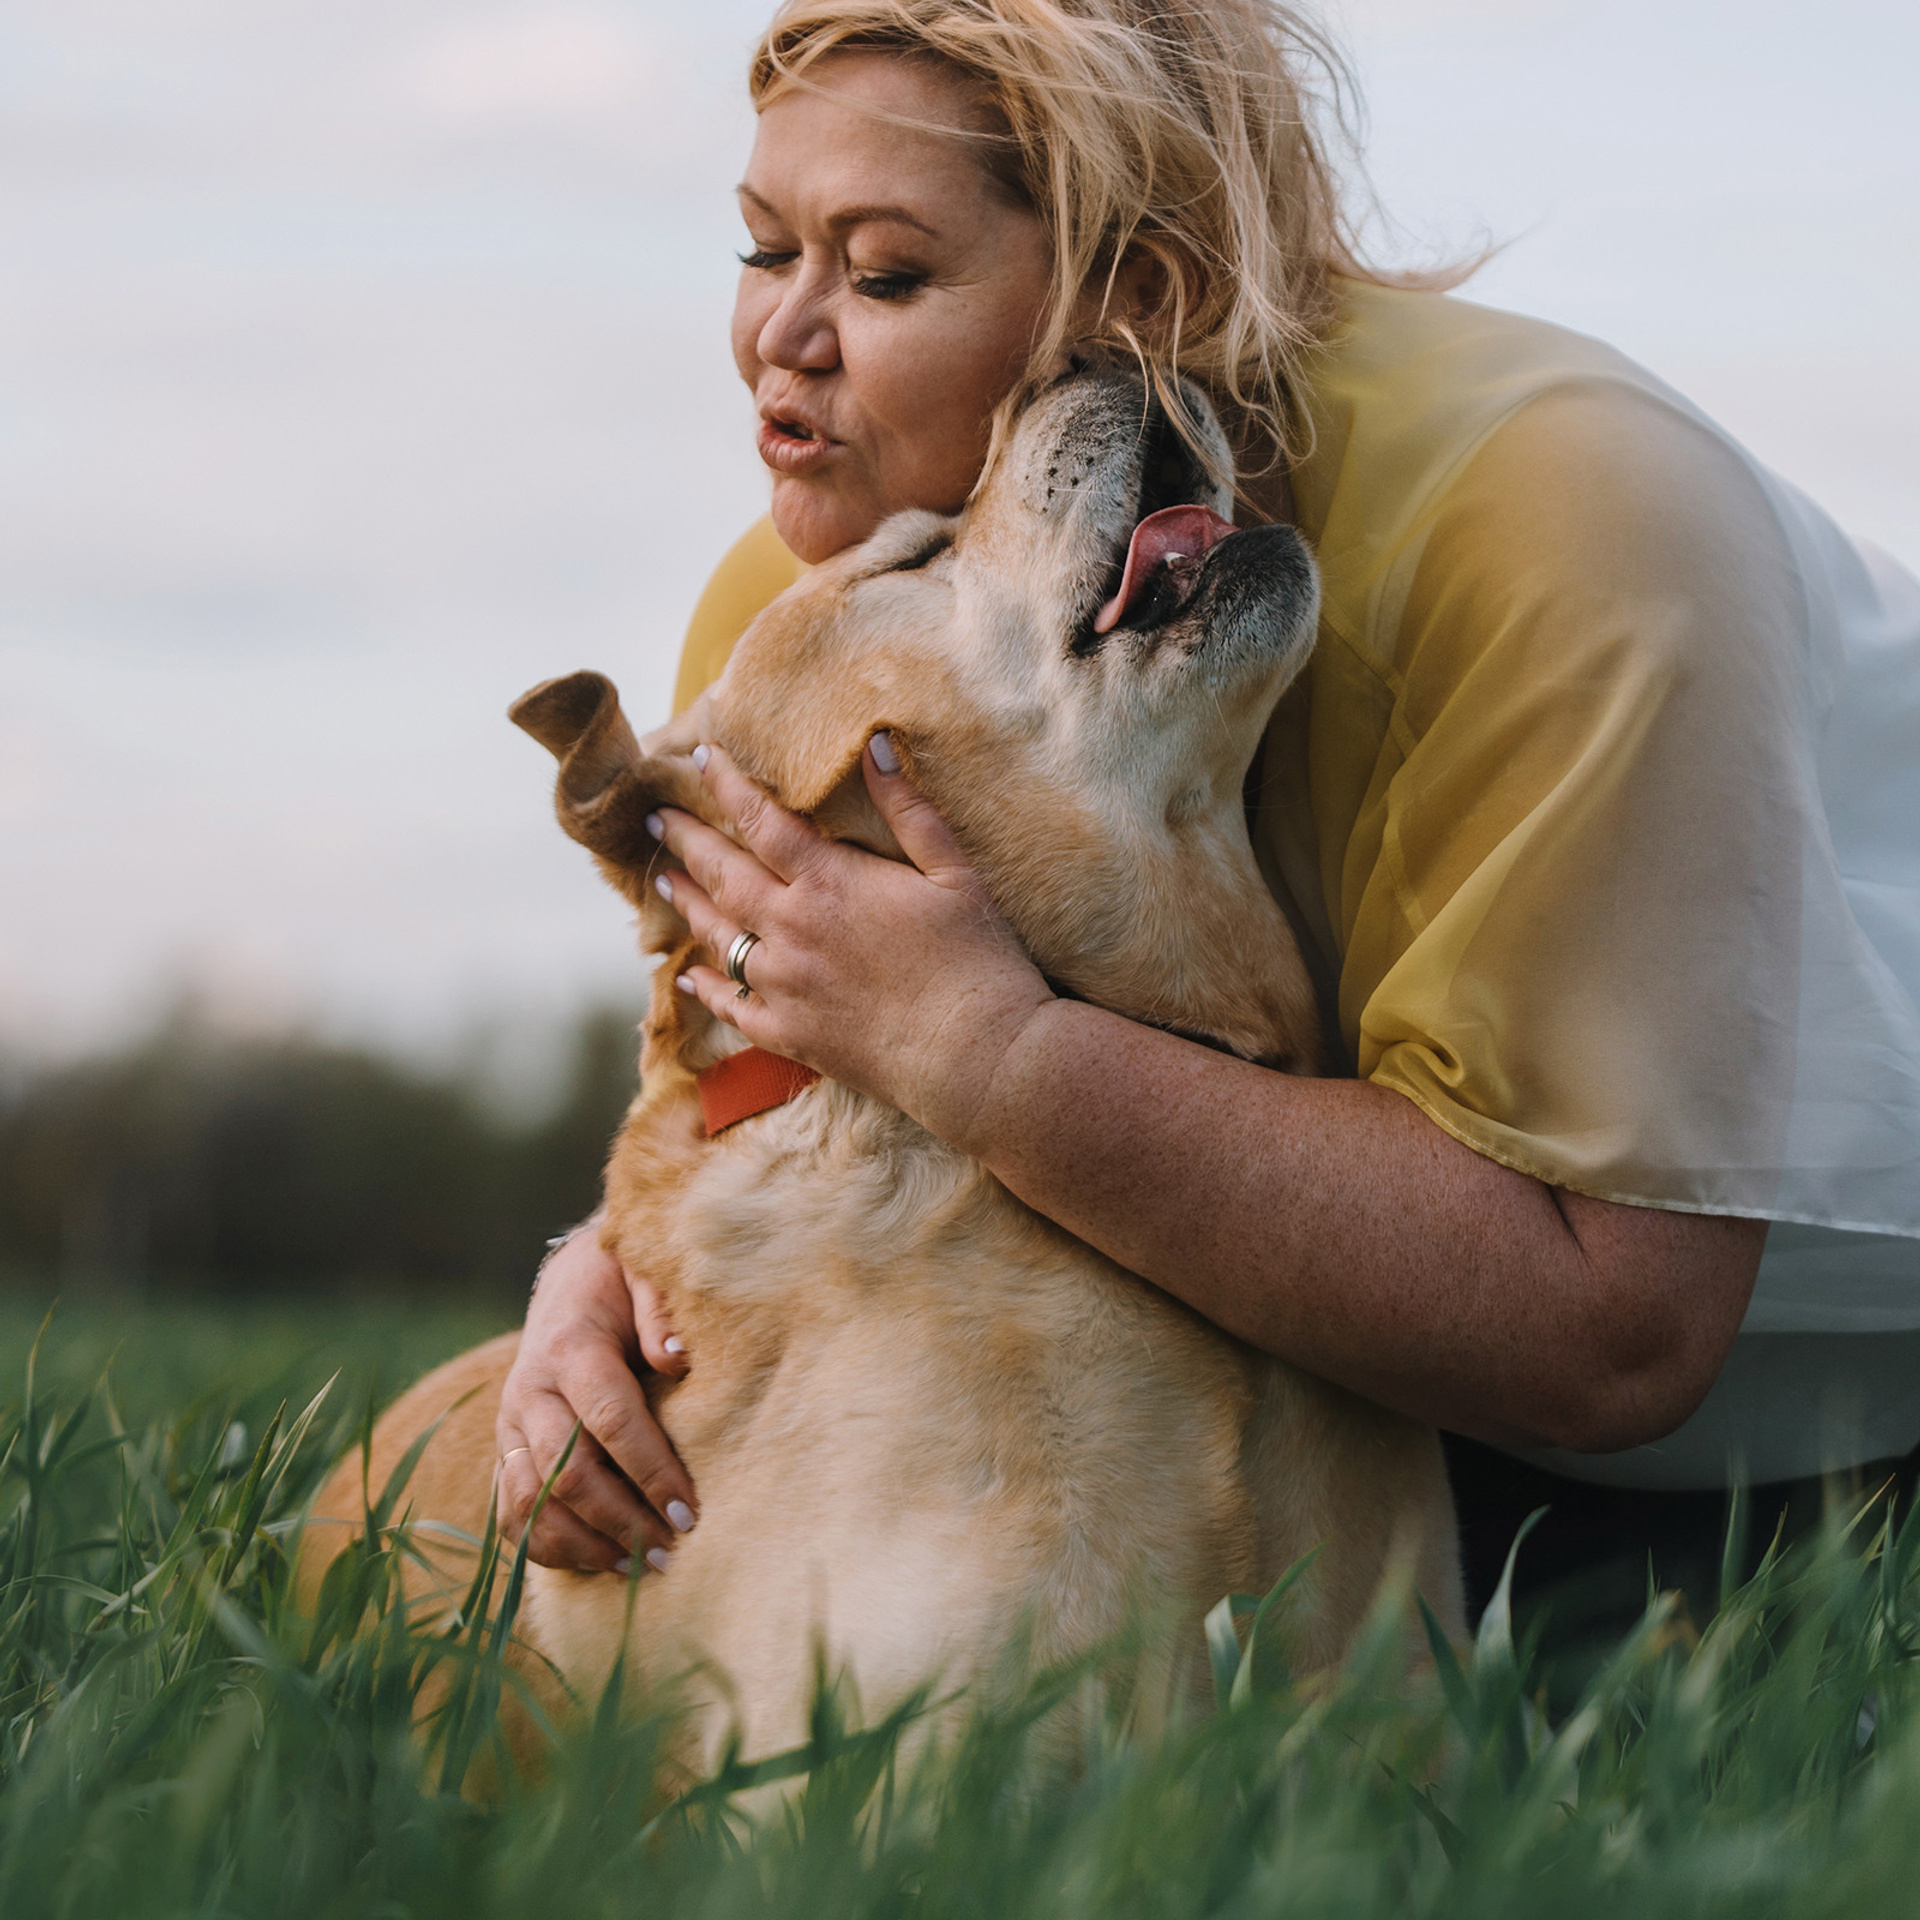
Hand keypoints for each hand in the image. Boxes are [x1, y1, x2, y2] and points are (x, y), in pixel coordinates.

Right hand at [495, 1222, 698, 1572]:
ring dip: (583, 1545)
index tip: (689, 1511)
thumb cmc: (625, 1281)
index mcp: (569, 1347)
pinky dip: (548, 1549)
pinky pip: (511, 1515)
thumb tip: (678, 1360)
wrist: (572, 1281)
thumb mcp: (647, 1273)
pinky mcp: (505, 1452)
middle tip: (673, 1550)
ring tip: (639, 1569)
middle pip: (565, 1473)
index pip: (609, 1420)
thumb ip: (662, 1310)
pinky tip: (599, 1564)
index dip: (649, 1470)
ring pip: (528, 1504)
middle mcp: (529, 1392)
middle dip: (621, 1519)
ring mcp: (509, 1427)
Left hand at [649, 736, 1053, 1146]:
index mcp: (829, 883)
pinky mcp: (790, 1034)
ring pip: (718, 937)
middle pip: (723, 875)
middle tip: (657, 819)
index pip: (761, 820)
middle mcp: (791, 930)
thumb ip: (909, 809)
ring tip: (663, 881)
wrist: (975, 1056)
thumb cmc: (975, 960)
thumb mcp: (953, 872)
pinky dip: (706, 989)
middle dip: (687, 841)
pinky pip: (732, 1007)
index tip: (702, 757)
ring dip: (687, 905)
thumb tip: (875, 745)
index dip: (728, 785)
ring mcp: (784, 986)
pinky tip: (690, 976)